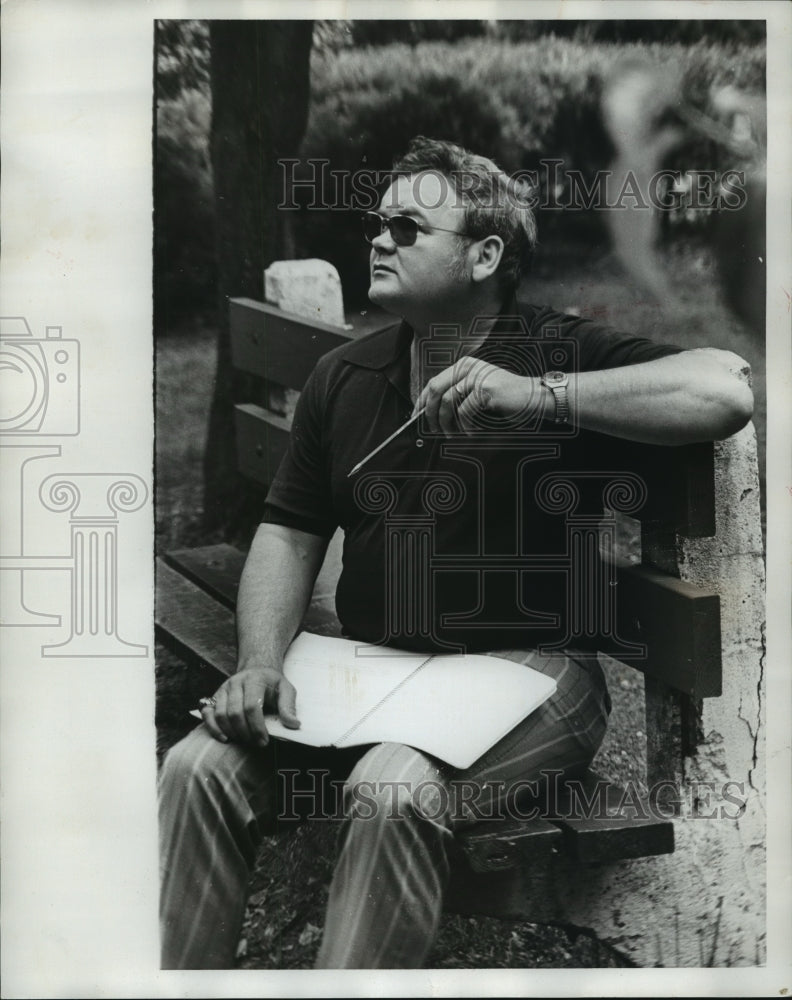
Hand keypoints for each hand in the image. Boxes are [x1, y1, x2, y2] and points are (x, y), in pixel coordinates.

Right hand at [199, 665, 299, 746]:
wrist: (256, 671)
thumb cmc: (271, 684)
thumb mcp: (286, 690)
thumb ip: (289, 707)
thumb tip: (294, 725)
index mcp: (254, 679)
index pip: (251, 706)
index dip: (257, 727)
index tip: (264, 741)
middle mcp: (235, 683)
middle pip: (235, 713)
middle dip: (246, 733)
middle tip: (256, 743)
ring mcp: (222, 689)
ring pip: (220, 715)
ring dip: (232, 732)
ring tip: (245, 740)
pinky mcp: (214, 697)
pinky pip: (207, 713)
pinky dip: (213, 728)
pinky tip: (224, 738)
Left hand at [413, 356, 546, 435]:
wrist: (532, 397)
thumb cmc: (504, 397)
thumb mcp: (477, 389)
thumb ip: (456, 394)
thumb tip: (430, 412)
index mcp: (463, 365)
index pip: (433, 383)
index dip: (421, 402)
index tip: (416, 417)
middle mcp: (468, 367)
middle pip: (436, 390)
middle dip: (430, 414)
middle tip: (433, 430)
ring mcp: (476, 377)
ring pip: (448, 403)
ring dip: (447, 423)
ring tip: (452, 435)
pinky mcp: (485, 390)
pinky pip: (464, 412)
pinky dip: (465, 426)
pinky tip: (471, 432)